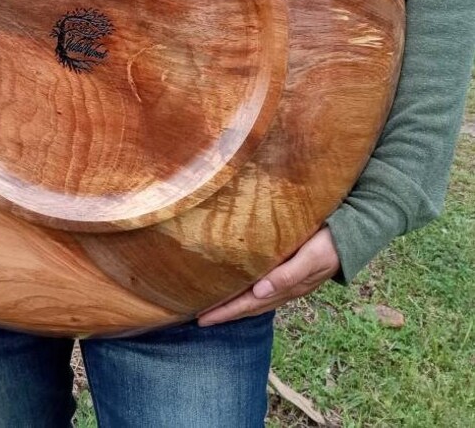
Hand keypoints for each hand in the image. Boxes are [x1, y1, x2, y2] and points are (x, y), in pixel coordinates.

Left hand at [197, 227, 339, 325]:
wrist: (355, 233)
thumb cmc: (330, 242)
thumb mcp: (311, 257)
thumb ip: (288, 274)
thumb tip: (259, 291)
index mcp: (288, 287)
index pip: (249, 303)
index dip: (226, 311)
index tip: (202, 318)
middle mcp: (286, 288)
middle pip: (250, 305)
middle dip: (225, 313)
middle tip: (198, 319)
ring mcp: (289, 282)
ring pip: (256, 299)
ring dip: (235, 305)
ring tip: (214, 308)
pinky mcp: (291, 271)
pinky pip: (264, 287)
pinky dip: (249, 293)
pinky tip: (240, 290)